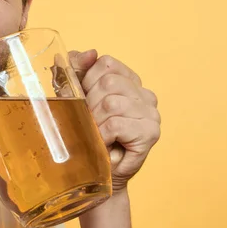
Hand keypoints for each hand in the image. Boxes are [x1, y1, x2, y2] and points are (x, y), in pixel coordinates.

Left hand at [69, 49, 160, 191]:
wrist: (95, 174)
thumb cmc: (87, 135)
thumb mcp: (75, 98)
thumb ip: (75, 71)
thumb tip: (89, 52)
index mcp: (130, 81)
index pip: (106, 63)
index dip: (87, 80)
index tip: (85, 100)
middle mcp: (145, 94)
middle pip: (108, 82)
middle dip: (90, 104)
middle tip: (90, 123)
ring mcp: (151, 113)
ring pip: (111, 103)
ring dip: (95, 122)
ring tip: (96, 135)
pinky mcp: (150, 132)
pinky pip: (116, 124)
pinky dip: (102, 136)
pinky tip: (104, 144)